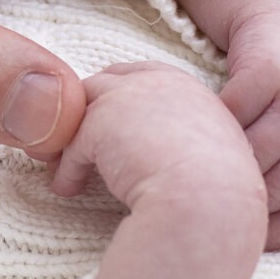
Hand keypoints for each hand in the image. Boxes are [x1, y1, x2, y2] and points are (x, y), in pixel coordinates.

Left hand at [49, 61, 258, 210]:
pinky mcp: (100, 124)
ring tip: (62, 168)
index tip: (107, 122)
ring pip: (79, 109)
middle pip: (104, 84)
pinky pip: (71, 145)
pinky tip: (67, 190)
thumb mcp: (212, 156)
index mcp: (188, 91)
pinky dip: (66, 169)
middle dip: (84, 111)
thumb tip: (160, 160)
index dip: (118, 95)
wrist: (210, 203)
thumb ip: (186, 144)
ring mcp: (127, 98)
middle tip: (72, 143)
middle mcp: (157, 84)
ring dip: (67, 139)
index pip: (141, 75)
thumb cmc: (217, 195)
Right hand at [199, 0, 279, 247]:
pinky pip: (230, 116)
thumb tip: (257, 240)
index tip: (244, 241)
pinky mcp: (272, 69)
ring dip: (221, 162)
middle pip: (279, 186)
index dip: (276, 234)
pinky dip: (208, 125)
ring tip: (195, 170)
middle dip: (242, 199)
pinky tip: (194, 127)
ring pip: (252, 153)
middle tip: (208, 201)